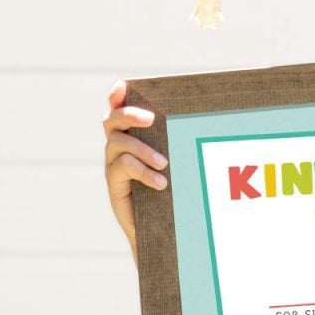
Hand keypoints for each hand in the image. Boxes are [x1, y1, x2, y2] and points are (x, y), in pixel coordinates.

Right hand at [102, 80, 168, 260]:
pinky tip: (161, 183)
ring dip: (143, 149)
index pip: (118, 109)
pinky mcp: (114, 184)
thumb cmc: (172, 190)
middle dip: (129, 114)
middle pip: (112, 120)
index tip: (122, 87)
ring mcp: (112, 164)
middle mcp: (117, 146)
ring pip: (118, 143)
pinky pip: (122, 168)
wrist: (160, 227)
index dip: (117, 96)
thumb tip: (203, 120)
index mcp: (132, 135)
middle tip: (151, 118)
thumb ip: (176, 142)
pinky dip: (143, 172)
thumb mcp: (175, 162)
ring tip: (165, 163)